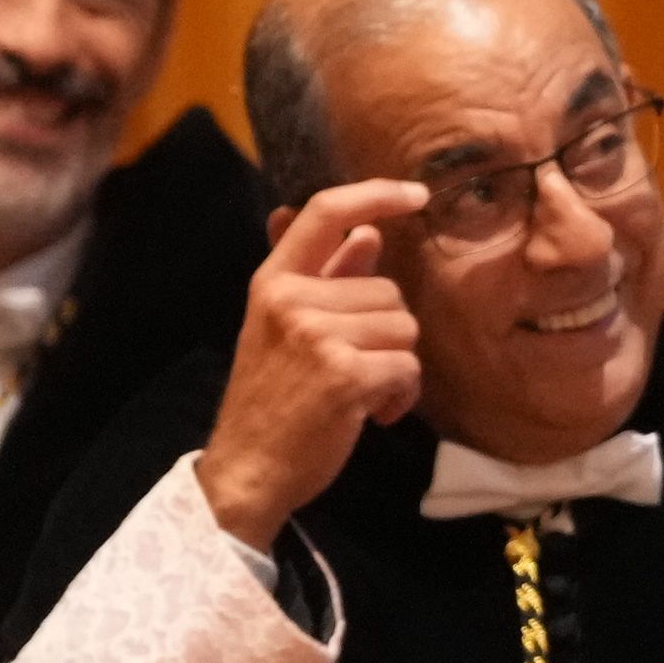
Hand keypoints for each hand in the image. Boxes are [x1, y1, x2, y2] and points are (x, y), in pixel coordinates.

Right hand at [197, 179, 429, 547]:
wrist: (248, 469)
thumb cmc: (273, 399)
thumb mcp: (286, 329)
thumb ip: (326, 278)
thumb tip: (367, 233)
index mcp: (272, 282)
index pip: (325, 213)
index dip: (375, 195)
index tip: (416, 194)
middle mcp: (290, 299)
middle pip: (388, 290)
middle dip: (386, 334)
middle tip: (350, 370)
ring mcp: (316, 334)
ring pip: (404, 328)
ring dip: (396, 367)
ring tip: (358, 393)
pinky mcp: (343, 373)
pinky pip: (409, 367)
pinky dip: (401, 396)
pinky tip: (372, 415)